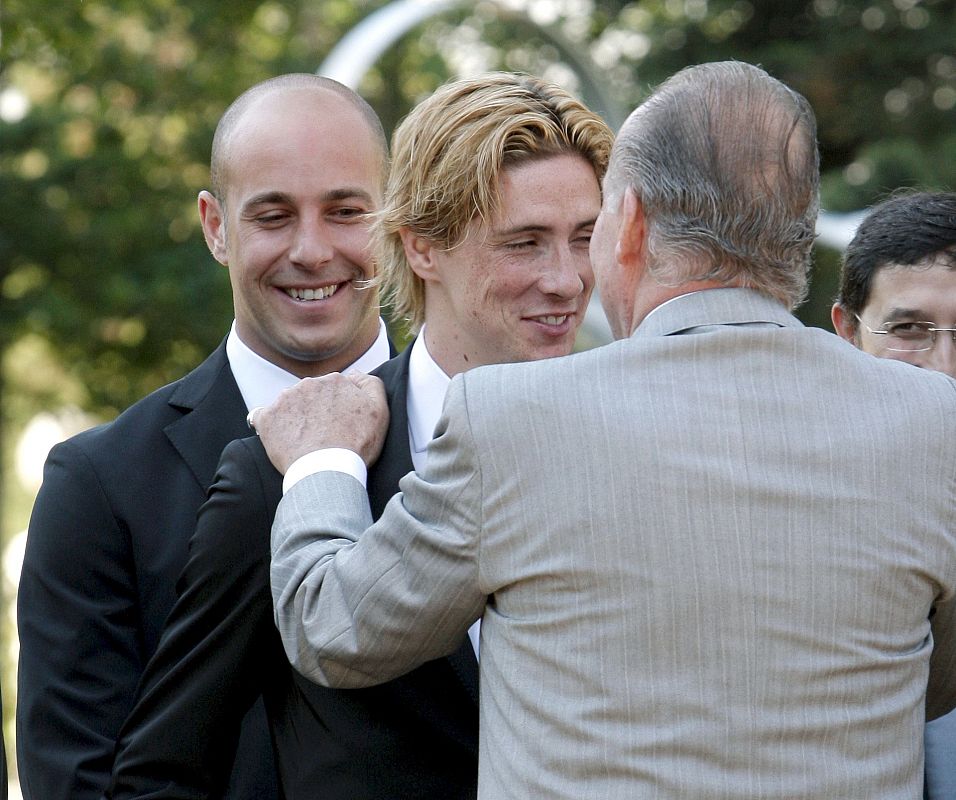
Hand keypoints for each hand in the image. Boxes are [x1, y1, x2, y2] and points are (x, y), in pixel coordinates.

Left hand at [253, 372, 388, 473]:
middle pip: (311, 395)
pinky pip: (263, 418)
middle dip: (315, 410)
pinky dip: (271, 427)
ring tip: (304, 442)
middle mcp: (308, 383)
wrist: (327, 471)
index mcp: (335, 380)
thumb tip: (355, 373)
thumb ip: (371, 384)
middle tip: (323, 436)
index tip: (340, 426)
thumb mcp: (379, 411)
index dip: (337, 408)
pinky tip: (282, 441)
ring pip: (289, 405)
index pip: (334, 390)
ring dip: (294, 418)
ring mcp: (284, 399)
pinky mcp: (266, 418)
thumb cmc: (357, 445)